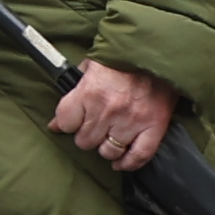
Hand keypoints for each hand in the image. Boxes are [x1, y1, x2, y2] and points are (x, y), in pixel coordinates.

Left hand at [51, 59, 176, 171]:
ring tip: (108, 138)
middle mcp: (108, 110)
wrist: (158, 51)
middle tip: (93, 127)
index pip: (66, 122)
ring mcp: (131, 121)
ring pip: (108, 152)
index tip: (72, 122)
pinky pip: (138, 157)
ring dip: (105, 147)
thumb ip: (73, 93)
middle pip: (85, 141)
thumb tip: (56, 123)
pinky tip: (120, 162)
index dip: (67, 123)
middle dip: (86, 135)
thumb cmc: (122, 57)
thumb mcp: (91, 66)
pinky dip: (128, 163)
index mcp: (89, 92)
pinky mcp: (153, 127)